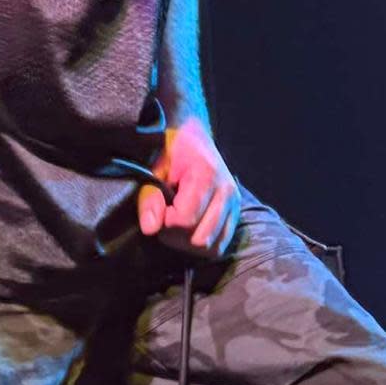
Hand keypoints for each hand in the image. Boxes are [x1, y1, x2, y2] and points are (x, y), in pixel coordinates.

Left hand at [137, 116, 241, 259]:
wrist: (193, 137)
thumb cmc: (172, 150)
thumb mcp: (154, 169)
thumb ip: (150, 198)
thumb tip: (150, 228)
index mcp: (207, 175)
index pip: (185, 220)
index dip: (164, 222)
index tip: (157, 210)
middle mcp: (227, 191)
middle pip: (200, 239)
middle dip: (177, 237)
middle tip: (165, 221)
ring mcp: (235, 203)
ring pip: (213, 247)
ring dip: (189, 243)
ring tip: (177, 226)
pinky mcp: (236, 213)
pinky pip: (221, 244)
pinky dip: (203, 243)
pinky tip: (190, 229)